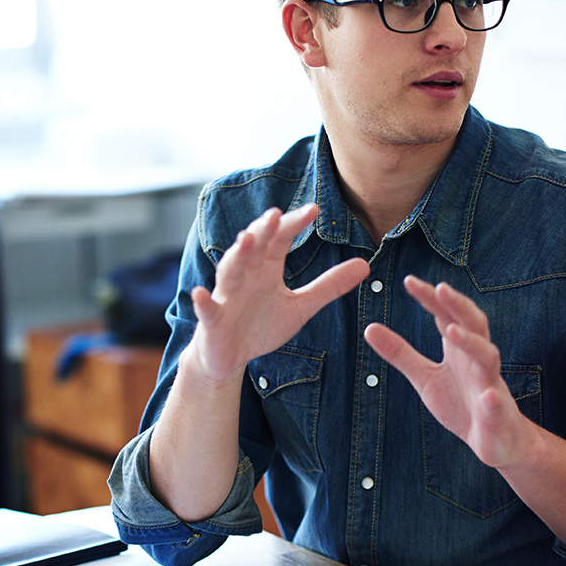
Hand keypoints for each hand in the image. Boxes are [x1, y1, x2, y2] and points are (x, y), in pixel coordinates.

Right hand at [182, 204, 368, 388]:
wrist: (228, 356)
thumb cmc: (261, 326)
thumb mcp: (301, 307)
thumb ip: (329, 286)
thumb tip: (365, 264)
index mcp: (266, 269)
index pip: (280, 240)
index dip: (294, 225)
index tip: (314, 209)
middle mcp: (245, 276)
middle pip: (253, 248)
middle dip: (263, 231)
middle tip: (276, 214)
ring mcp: (226, 296)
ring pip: (230, 271)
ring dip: (236, 256)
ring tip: (245, 240)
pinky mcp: (212, 320)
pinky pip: (206, 309)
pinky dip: (202, 301)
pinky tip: (200, 294)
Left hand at [364, 277, 535, 467]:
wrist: (497, 441)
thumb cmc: (462, 404)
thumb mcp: (425, 378)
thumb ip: (401, 353)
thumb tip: (369, 327)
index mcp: (459, 350)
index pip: (446, 316)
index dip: (431, 298)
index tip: (409, 281)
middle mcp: (477, 360)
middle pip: (473, 325)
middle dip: (458, 306)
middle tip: (440, 288)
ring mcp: (490, 385)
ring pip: (487, 357)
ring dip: (472, 343)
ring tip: (452, 331)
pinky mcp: (497, 414)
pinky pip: (497, 405)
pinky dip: (493, 400)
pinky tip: (487, 397)